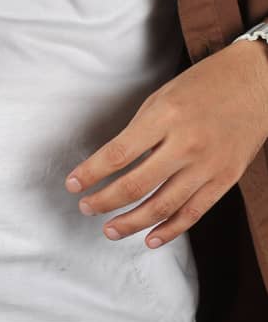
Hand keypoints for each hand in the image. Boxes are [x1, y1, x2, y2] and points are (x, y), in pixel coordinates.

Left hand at [63, 40, 267, 248]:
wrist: (255, 82)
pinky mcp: (225, 180)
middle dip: (105, 200)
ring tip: (109, 229)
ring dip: (132, 222)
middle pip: (137, 185)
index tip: (72, 184)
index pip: (118, 153)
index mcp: (164, 117)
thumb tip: (114, 162)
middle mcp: (186, 145)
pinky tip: (150, 238)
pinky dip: (170, 230)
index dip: (91, 172)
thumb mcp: (161, 97)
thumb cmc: (202, 85)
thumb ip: (140, 130)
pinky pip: (193, 212)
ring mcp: (208, 166)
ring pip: (163, 206)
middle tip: (85, 208)